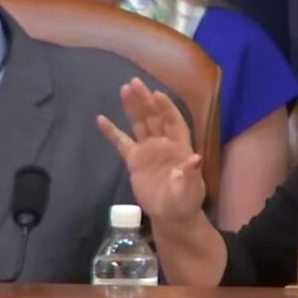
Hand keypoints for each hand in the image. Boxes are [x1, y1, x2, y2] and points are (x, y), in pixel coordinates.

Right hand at [96, 78, 205, 222]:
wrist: (172, 215)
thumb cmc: (186, 200)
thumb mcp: (191, 189)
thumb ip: (191, 174)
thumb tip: (196, 158)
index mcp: (180, 147)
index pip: (173, 122)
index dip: (166, 108)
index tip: (157, 94)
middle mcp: (164, 143)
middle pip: (154, 117)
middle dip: (145, 100)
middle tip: (134, 83)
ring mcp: (148, 150)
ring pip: (139, 124)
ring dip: (133, 107)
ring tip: (124, 89)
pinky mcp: (134, 160)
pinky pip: (122, 142)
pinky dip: (112, 132)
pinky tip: (101, 119)